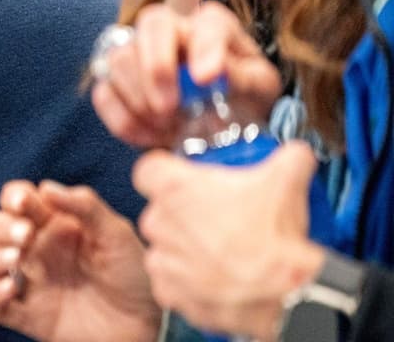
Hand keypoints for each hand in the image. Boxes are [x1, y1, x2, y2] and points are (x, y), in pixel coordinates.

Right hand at [0, 180, 159, 341]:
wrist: (148, 325)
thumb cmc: (133, 275)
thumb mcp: (116, 233)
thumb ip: (85, 206)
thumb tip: (46, 187)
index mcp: (53, 225)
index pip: (17, 201)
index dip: (13, 196)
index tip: (23, 201)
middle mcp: (36, 251)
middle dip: (2, 227)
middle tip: (26, 234)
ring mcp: (29, 283)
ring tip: (17, 260)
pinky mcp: (27, 316)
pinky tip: (11, 290)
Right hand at [91, 1, 282, 148]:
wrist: (224, 123)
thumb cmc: (244, 97)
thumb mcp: (259, 89)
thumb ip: (243, 78)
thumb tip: (216, 74)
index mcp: (213, 25)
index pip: (206, 22)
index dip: (204, 48)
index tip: (207, 79)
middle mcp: (172, 30)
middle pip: (151, 25)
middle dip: (156, 68)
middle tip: (169, 108)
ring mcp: (137, 52)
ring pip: (119, 59)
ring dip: (139, 99)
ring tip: (166, 126)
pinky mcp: (115, 82)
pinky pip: (103, 94)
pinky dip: (123, 119)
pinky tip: (150, 135)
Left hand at [133, 142, 326, 338]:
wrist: (285, 291)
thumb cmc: (274, 237)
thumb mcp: (287, 180)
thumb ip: (288, 157)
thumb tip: (296, 153)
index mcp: (175, 188)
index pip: (148, 170)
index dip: (166, 173)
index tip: (184, 180)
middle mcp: (160, 222)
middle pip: (160, 209)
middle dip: (184, 213)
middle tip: (218, 218)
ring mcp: (162, 259)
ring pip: (165, 245)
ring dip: (185, 247)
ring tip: (220, 250)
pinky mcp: (168, 292)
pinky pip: (170, 280)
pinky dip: (187, 280)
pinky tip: (214, 276)